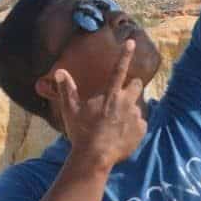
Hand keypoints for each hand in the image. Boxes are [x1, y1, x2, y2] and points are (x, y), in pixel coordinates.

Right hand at [53, 40, 146, 171]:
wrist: (95, 158)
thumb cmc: (81, 132)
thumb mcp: (70, 110)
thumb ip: (66, 89)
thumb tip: (59, 71)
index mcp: (110, 94)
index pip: (119, 69)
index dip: (125, 54)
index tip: (131, 42)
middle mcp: (126, 102)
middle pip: (137, 85)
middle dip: (132, 86)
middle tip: (121, 97)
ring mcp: (135, 116)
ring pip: (137, 106)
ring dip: (130, 110)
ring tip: (116, 123)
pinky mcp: (142, 131)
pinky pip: (140, 123)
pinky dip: (133, 126)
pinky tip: (121, 134)